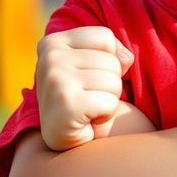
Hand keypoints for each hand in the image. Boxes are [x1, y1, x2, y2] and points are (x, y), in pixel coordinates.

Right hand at [36, 26, 135, 150]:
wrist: (65, 139)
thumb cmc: (84, 97)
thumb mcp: (94, 63)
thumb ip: (112, 51)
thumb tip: (127, 58)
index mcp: (52, 42)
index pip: (105, 37)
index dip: (108, 59)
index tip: (88, 76)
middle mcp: (49, 58)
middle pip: (112, 60)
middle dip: (109, 82)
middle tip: (88, 98)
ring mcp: (55, 80)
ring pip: (114, 81)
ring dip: (109, 99)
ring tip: (89, 108)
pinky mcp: (66, 105)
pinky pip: (110, 102)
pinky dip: (106, 115)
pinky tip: (88, 121)